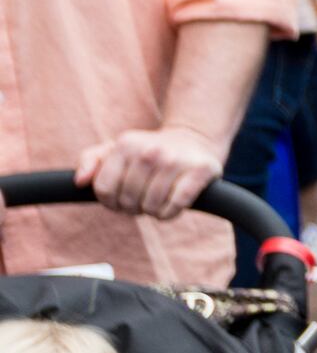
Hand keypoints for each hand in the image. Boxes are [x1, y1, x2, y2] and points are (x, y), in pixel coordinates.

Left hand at [75, 122, 224, 216]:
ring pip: (151, 206)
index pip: (103, 189)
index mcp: (126, 144)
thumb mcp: (116, 149)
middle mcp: (151, 150)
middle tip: (140, 200)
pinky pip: (176, 206)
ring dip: (151, 211)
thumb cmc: (147, 150)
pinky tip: (170, 206)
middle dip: (131, 207)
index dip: (108, 201)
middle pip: (127, 200)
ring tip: (155, 201)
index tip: (118, 199)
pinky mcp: (200, 171)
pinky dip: (169, 213)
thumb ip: (90, 160)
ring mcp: (177, 161)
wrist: (193, 139)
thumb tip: (81, 181)